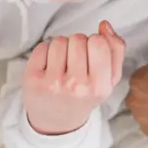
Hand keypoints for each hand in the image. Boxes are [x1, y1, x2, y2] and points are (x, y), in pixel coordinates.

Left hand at [23, 20, 126, 134]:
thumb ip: (115, 50)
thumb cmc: (84, 96)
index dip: (96, 42)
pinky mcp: (32, 79)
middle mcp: (76, 86)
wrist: (57, 123)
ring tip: (63, 64)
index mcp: (99, 87)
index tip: (92, 54)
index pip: (99, 43)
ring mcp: (52, 83)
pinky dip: (46, 51)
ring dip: (62, 47)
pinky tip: (49, 66)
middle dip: (78, 44)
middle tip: (76, 62)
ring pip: (60, 41)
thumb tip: (105, 25)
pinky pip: (42, 47)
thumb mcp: (109, 80)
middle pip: (78, 39)